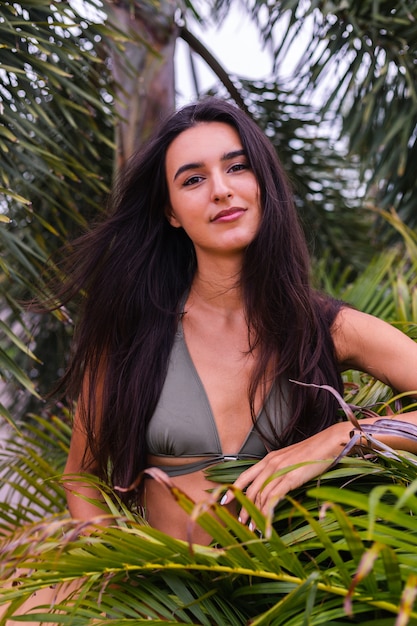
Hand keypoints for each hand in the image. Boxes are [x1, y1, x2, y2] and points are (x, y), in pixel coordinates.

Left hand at [222, 422, 347, 525]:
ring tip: (254, 527)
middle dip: (244, 508)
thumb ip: (280, 470)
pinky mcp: (290, 478)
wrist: (328, 443)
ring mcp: (280, 471)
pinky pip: (274, 498)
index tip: (224, 500)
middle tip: (242, 523)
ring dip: (256, 514)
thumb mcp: (290, 460)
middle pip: (251, 489)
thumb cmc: (312, 453)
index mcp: (269, 459)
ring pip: (261, 496)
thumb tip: (274, 485)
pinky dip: (268, 512)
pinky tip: (267, 522)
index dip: (233, 488)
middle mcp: (270, 464)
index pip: (245, 475)